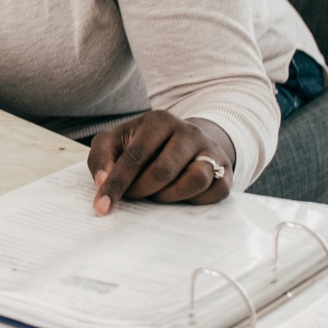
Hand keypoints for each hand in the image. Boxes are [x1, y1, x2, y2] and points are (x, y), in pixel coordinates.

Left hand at [87, 112, 235, 213]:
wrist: (184, 140)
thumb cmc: (142, 144)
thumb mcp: (116, 142)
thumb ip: (101, 157)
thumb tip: (102, 182)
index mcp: (159, 120)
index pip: (135, 156)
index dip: (116, 183)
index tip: (102, 206)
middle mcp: (188, 131)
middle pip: (164, 170)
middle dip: (142, 191)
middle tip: (134, 197)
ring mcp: (210, 150)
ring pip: (195, 180)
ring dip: (170, 196)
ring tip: (158, 195)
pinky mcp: (226, 170)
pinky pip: (215, 192)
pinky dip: (196, 201)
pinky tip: (181, 197)